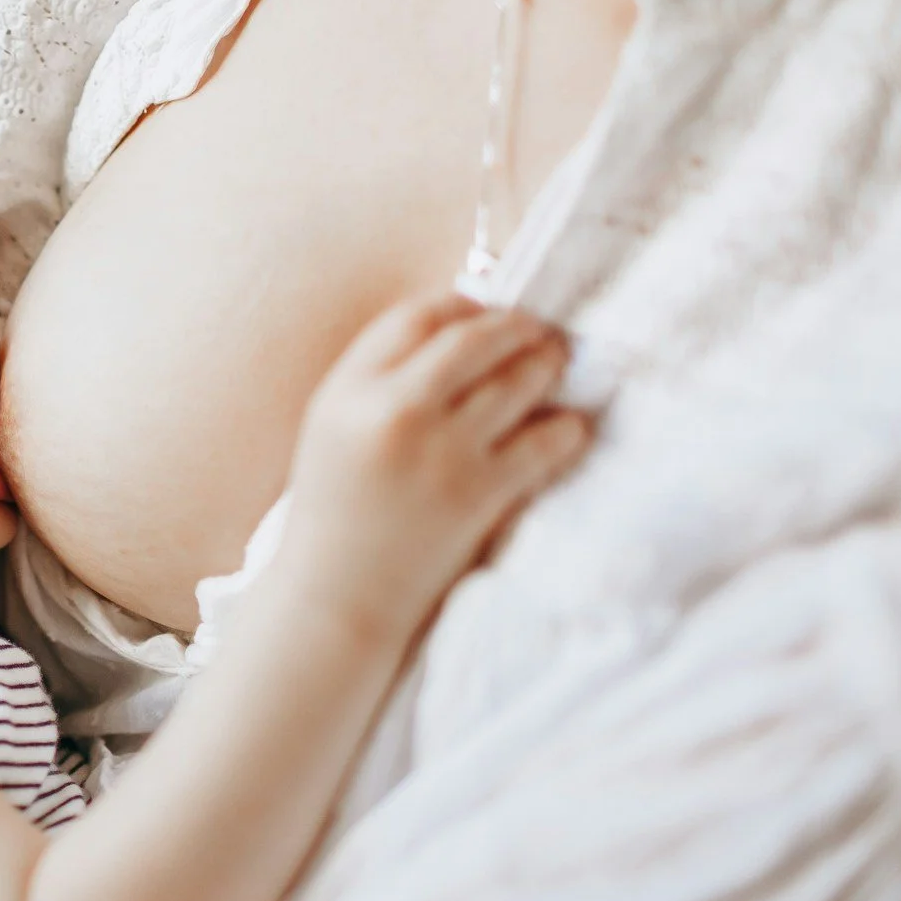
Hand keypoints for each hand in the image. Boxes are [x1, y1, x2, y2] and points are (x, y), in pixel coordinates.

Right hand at [275, 294, 590, 648]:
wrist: (338, 597)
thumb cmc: (336, 510)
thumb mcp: (331, 427)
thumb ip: (377, 377)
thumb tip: (454, 327)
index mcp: (348, 392)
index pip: (416, 316)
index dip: (459, 303)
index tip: (482, 311)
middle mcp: (395, 412)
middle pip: (473, 337)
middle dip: (516, 327)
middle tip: (538, 331)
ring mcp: (442, 452)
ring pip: (517, 381)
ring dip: (546, 366)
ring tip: (556, 364)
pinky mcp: (480, 494)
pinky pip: (545, 441)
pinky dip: (566, 428)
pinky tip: (569, 427)